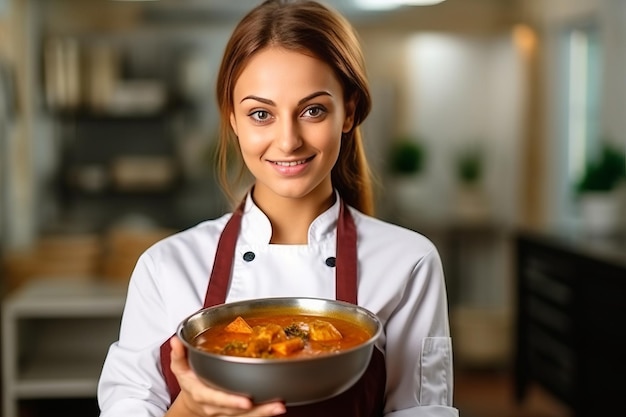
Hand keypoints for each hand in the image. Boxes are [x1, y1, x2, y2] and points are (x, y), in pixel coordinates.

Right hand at [167, 336, 285, 416]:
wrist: (192, 403)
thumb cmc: (190, 382)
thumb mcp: (180, 368)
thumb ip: (179, 354)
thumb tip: (176, 340)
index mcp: (202, 394)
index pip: (217, 399)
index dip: (231, 401)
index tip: (246, 401)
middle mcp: (216, 407)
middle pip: (238, 412)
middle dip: (258, 410)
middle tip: (276, 405)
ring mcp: (227, 412)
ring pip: (248, 416)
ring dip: (265, 411)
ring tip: (280, 406)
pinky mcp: (237, 413)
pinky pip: (252, 415)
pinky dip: (264, 412)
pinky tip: (277, 406)